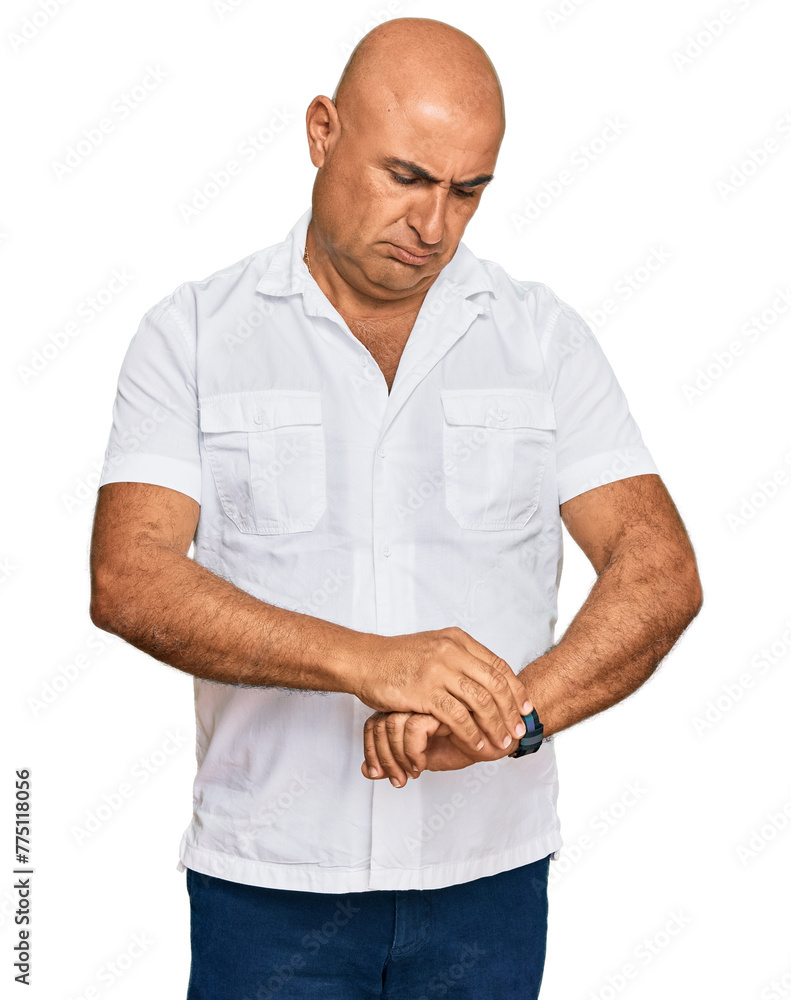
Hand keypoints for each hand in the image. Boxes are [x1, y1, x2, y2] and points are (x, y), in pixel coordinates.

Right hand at [353, 627, 531, 758]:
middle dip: (511, 711)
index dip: (516, 689)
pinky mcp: (425, 691)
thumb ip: (458, 658)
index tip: (526, 708)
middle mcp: (452, 651)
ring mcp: (439, 670)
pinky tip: (477, 745)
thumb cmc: (396, 658)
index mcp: (457, 640)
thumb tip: (485, 674)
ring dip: (496, 726)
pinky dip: (472, 734)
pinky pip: (458, 717)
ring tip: (502, 743)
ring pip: (481, 702)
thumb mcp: (433, 647)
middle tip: (519, 730)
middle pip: (495, 684)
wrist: (364, 660)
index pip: (498, 666)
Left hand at [361, 710, 518, 786]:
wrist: (500, 737)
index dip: (372, 751)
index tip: (378, 773)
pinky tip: (422, 765)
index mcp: (407, 706)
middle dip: (381, 757)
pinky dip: (413, 753)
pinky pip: (413, 729)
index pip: (373, 725)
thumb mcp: (427, 756)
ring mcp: (427, 697)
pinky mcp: (441, 704)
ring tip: (410, 774)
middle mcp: (413, 698)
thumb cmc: (466, 744)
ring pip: (391, 725)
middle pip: (377, 724)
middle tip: (396, 779)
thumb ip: (398, 759)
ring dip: (396, 758)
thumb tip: (367, 772)